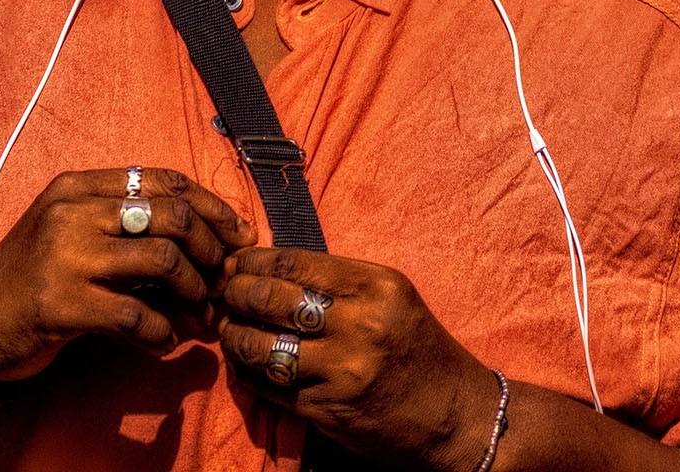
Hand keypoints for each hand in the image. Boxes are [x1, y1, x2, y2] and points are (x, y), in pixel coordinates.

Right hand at [0, 167, 255, 382]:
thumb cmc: (31, 278)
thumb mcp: (73, 233)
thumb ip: (124, 226)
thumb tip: (204, 242)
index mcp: (79, 186)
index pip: (165, 180)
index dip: (211, 207)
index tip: (238, 235)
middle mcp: (73, 211)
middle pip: (171, 214)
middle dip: (210, 249)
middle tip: (221, 280)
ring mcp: (65, 255)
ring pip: (161, 260)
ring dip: (193, 292)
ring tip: (197, 313)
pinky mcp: (60, 304)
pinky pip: (134, 316)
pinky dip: (161, 333)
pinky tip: (163, 342)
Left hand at [219, 247, 500, 471]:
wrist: (458, 417)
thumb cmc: (419, 347)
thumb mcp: (390, 296)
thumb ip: (338, 280)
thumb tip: (271, 266)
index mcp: (375, 286)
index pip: (294, 263)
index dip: (254, 261)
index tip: (235, 262)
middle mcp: (360, 326)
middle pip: (273, 301)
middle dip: (235, 295)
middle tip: (221, 293)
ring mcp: (344, 373)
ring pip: (265, 349)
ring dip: (235, 338)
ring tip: (226, 330)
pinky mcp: (331, 413)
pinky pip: (274, 390)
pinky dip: (250, 377)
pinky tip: (242, 366)